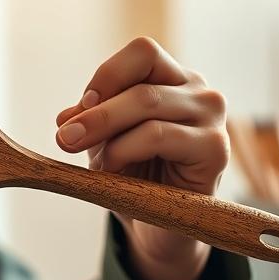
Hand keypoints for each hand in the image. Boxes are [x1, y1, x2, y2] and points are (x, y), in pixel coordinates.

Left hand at [54, 37, 229, 279]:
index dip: (107, 75)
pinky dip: (126, 148)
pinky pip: (160, 134)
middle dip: (95, 111)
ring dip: (105, 128)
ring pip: (148, 103)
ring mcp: (212, 118)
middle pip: (141, 82)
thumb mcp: (105, 141)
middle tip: (63, 137)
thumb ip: (89, 121)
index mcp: (174, 79)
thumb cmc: (135, 175)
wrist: (159, 226)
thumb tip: (65, 118)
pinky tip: (112, 168)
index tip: (80, 106)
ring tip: (85, 155)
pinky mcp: (215, 148)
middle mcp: (199, 92)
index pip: (141, 53)